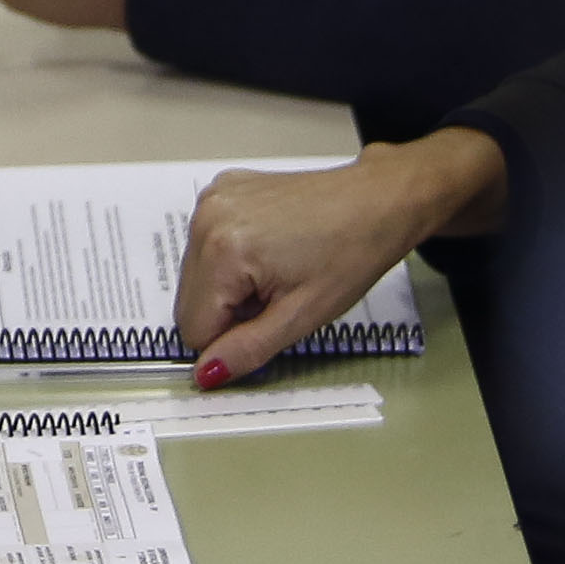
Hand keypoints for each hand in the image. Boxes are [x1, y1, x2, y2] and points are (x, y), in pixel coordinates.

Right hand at [175, 130, 505, 385]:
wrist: (375, 201)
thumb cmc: (350, 253)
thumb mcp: (301, 317)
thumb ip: (247, 351)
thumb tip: (206, 374)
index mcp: (224, 249)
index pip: (193, 328)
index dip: (231, 339)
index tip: (268, 321)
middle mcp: (207, 216)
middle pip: (189, 301)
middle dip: (228, 312)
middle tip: (275, 296)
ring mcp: (212, 198)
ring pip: (196, 275)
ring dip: (229, 287)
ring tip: (275, 271)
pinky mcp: (222, 189)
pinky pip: (206, 244)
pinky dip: (230, 258)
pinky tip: (269, 249)